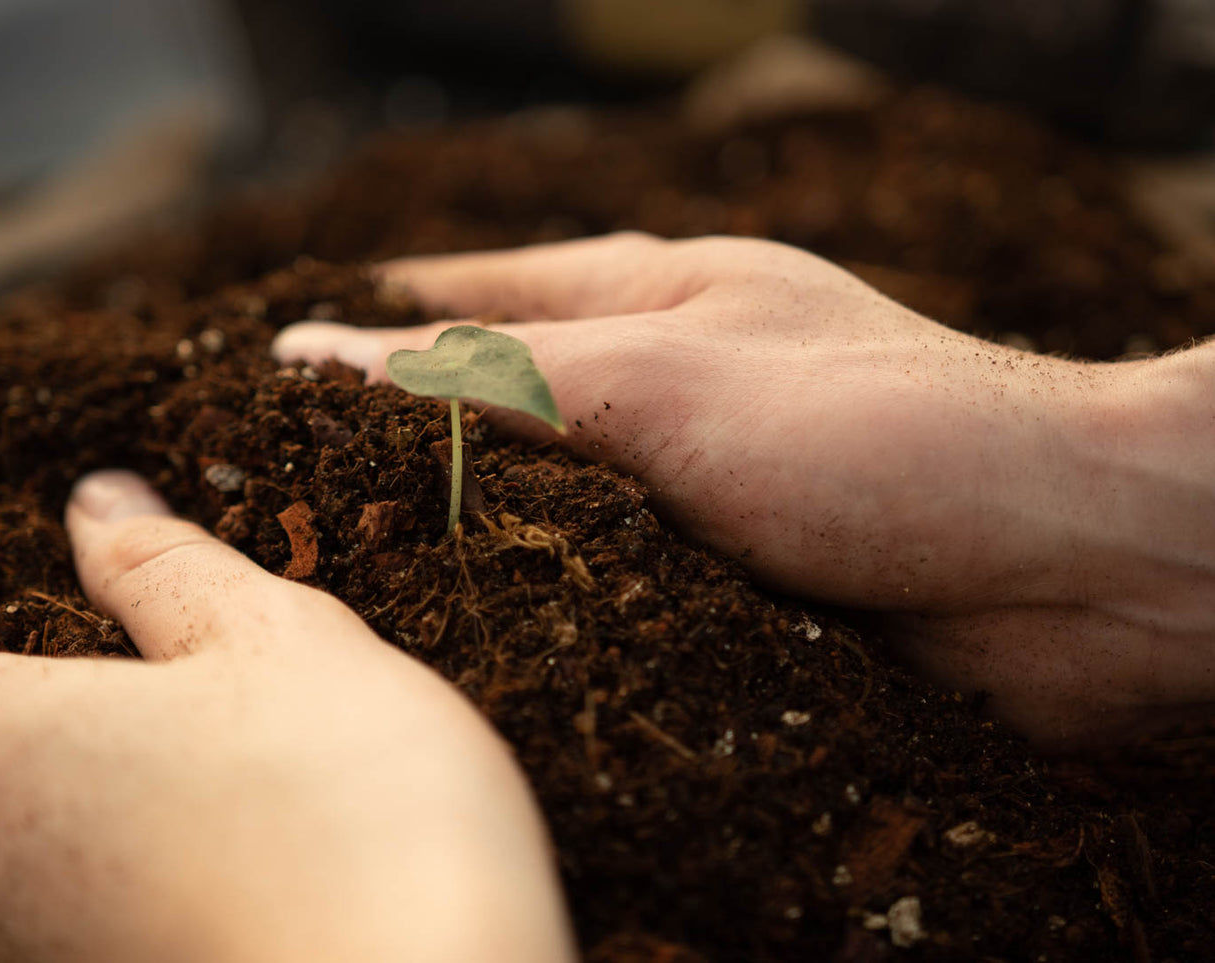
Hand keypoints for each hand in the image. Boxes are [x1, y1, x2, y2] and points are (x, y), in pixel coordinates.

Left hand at [0, 471, 575, 962]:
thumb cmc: (347, 813)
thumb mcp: (277, 641)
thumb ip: (168, 569)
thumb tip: (99, 507)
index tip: (27, 621)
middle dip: (23, 730)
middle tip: (163, 694)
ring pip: (3, 881)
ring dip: (79, 823)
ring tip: (216, 790)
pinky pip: (68, 946)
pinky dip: (120, 903)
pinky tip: (236, 879)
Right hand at [273, 232, 1214, 746]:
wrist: (1071, 569)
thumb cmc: (879, 430)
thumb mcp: (656, 380)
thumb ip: (487, 375)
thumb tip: (310, 360)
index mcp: (651, 299)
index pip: (469, 291)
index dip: (363, 318)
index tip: (260, 361)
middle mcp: (667, 389)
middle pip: (496, 405)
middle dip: (395, 446)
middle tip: (275, 500)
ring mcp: (696, 491)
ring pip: (541, 512)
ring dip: (463, 544)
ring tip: (343, 590)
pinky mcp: (728, 587)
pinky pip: (602, 598)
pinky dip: (539, 615)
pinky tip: (470, 653)